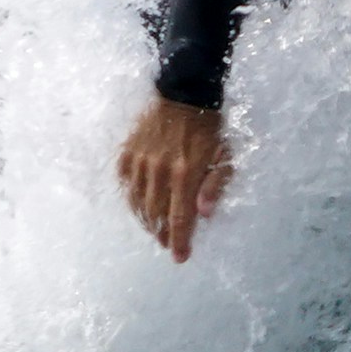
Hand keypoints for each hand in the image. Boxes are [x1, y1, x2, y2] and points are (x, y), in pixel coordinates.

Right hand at [115, 96, 232, 261]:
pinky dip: (132, 199)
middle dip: (162, 234)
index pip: (180, 218)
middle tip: (168, 243)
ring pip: (138, 203)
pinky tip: (139, 204)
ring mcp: (141, 161)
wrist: (184, 94)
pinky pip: (125, 184)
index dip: (179, 241)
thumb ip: (216, 186)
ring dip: (146, 221)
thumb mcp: (224, 156)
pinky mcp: (128, 152)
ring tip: (155, 229)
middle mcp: (160, 170)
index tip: (180, 257)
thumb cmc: (209, 129)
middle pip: (156, 215)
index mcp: (185, 173)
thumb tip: (204, 214)